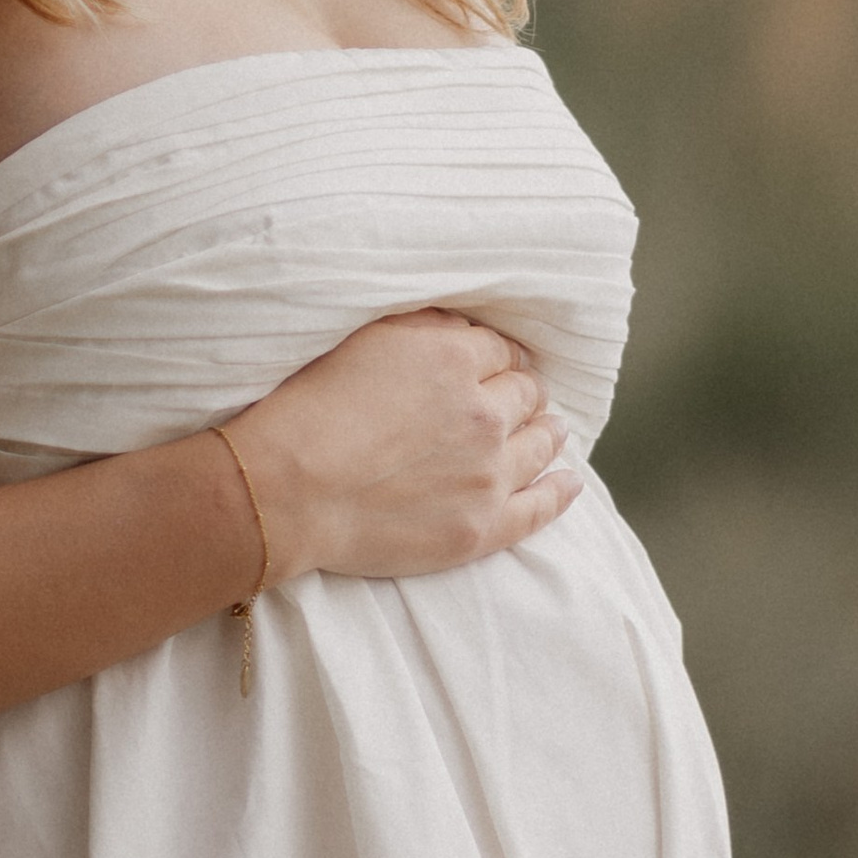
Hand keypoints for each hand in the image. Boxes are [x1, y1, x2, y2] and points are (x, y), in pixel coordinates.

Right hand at [234, 311, 580, 585]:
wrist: (288, 491)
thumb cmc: (310, 408)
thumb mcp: (364, 339)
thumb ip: (422, 328)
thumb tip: (460, 329)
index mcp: (454, 359)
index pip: (498, 350)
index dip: (495, 357)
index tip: (492, 365)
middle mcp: (483, 413)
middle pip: (525, 394)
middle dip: (521, 392)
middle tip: (516, 397)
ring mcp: (487, 475)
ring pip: (540, 444)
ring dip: (546, 432)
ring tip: (550, 430)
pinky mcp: (481, 528)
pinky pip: (539, 508)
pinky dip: (559, 492)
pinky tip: (568, 482)